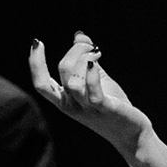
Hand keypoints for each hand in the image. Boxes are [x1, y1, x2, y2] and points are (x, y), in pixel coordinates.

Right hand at [27, 31, 152, 155]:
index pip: (41, 83)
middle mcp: (72, 106)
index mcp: (65, 100)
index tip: (37, 42)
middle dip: (76, 50)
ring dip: (84, 60)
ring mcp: (88, 109)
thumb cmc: (112, 104)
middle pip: (63, 71)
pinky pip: (93, 93)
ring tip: (97, 55)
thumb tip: (79, 35)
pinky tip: (95, 62)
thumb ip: (85, 59)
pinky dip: (91, 74)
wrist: (131, 131)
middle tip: (91, 46)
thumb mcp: (96, 79)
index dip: (35, 63)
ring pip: (73, 82)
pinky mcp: (105, 109)